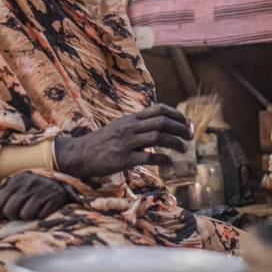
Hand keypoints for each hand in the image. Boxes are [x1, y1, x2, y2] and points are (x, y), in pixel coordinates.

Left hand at [0, 172, 69, 220]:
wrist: (62, 182)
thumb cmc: (33, 188)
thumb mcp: (14, 188)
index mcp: (15, 180)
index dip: (1, 210)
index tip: (8, 208)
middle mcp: (27, 184)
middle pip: (9, 211)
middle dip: (13, 215)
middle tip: (21, 209)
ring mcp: (41, 192)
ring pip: (24, 215)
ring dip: (27, 216)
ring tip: (33, 208)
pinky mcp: (53, 200)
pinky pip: (38, 217)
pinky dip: (39, 217)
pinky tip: (42, 209)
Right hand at [54, 103, 191, 178]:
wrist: (80, 154)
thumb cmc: (102, 142)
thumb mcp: (120, 127)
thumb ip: (138, 126)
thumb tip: (159, 128)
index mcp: (131, 119)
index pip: (158, 109)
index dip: (175, 114)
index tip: (186, 121)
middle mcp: (130, 128)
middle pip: (161, 122)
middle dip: (180, 128)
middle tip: (190, 135)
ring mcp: (127, 143)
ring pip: (157, 138)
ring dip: (174, 143)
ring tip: (184, 148)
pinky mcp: (123, 159)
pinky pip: (147, 158)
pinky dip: (162, 159)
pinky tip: (169, 162)